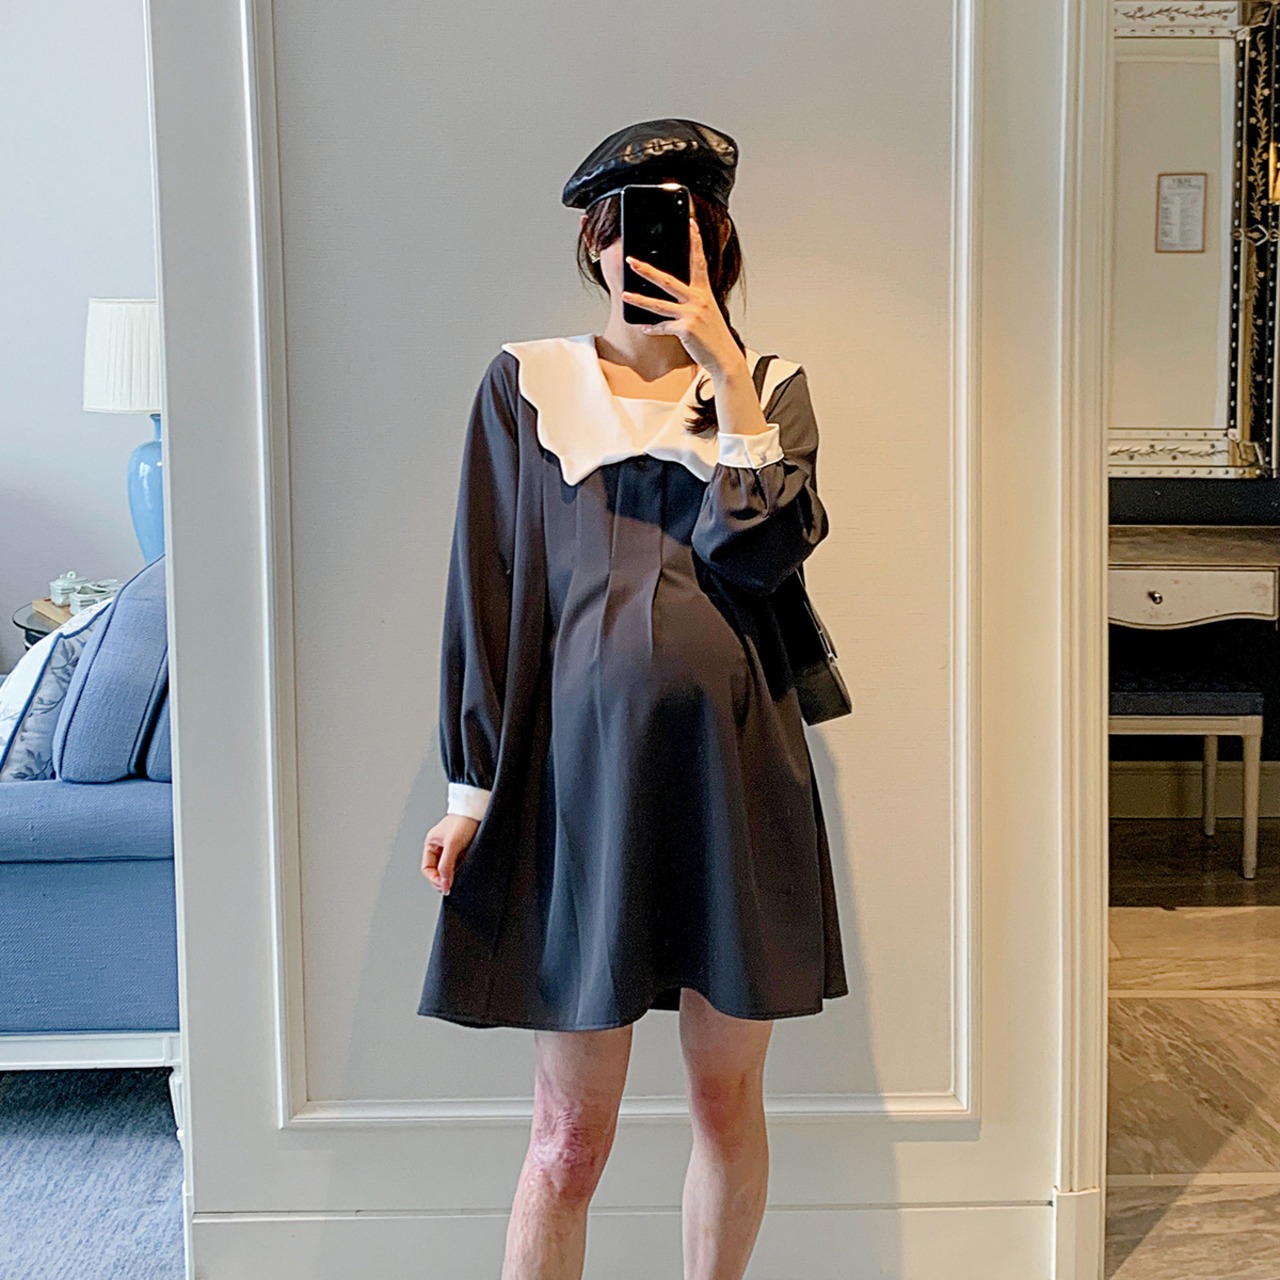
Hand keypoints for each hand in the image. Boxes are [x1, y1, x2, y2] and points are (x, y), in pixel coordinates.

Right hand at [421, 814, 478, 894]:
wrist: (479, 810)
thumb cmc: (463, 821)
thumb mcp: (453, 844)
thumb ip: (446, 865)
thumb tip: (444, 884)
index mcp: (431, 844)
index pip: (427, 869)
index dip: (434, 879)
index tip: (444, 887)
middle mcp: (440, 847)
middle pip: (437, 871)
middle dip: (443, 879)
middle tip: (452, 887)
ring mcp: (451, 849)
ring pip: (449, 869)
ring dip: (453, 875)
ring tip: (460, 877)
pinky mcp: (463, 850)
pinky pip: (459, 865)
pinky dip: (461, 870)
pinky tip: (466, 870)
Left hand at [622, 215, 747, 383]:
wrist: (724, 357)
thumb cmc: (714, 336)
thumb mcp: (707, 312)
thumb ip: (693, 300)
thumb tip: (673, 295)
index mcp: (704, 292)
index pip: (699, 261)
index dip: (695, 241)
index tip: (690, 224)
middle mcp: (698, 300)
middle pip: (668, 280)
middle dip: (647, 270)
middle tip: (631, 261)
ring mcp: (691, 314)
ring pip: (659, 304)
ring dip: (640, 300)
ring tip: (624, 295)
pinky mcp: (686, 330)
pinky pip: (663, 327)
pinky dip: (652, 328)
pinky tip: (643, 327)